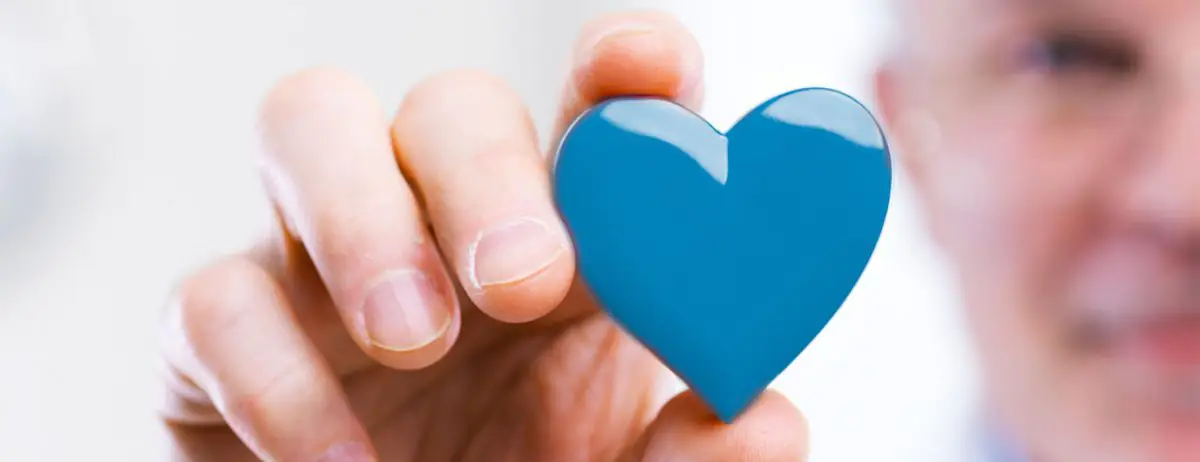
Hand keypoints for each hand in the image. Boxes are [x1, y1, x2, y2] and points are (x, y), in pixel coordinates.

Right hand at [159, 11, 807, 461]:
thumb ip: (692, 451)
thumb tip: (764, 420)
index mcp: (566, 238)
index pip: (597, 113)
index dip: (624, 68)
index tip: (649, 70)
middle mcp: (445, 221)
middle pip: (453, 105)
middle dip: (487, 171)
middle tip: (523, 280)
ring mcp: (323, 259)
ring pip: (309, 123)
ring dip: (363, 217)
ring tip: (413, 339)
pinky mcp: (217, 331)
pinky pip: (213, 295)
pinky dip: (271, 375)